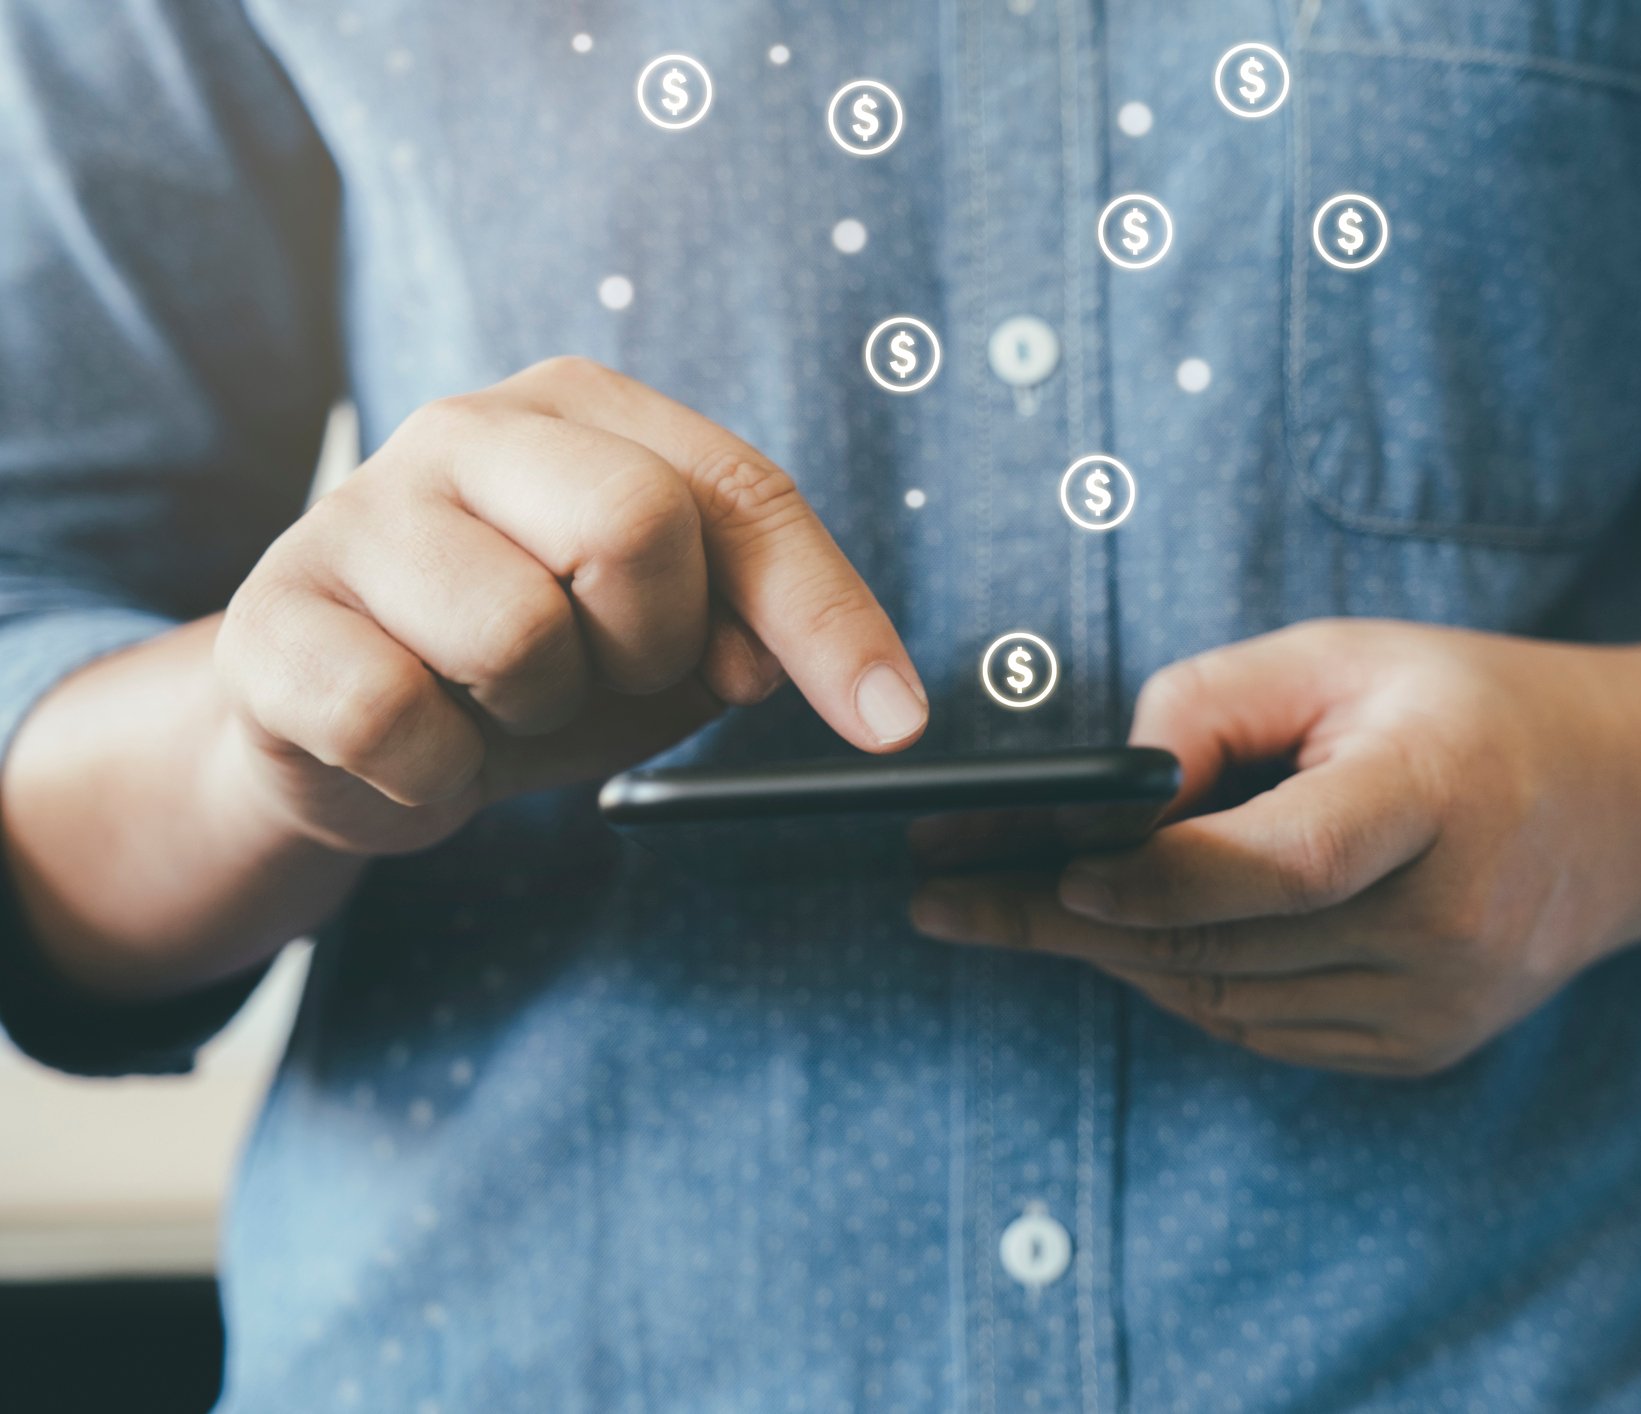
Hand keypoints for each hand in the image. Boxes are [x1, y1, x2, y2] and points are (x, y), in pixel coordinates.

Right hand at [215, 357, 926, 854]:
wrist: (335, 725)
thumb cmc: (522, 663)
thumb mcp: (661, 639)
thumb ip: (743, 626)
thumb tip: (789, 669)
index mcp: (582, 409)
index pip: (742, 494)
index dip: (827, 616)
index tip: (893, 721)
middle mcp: (466, 429)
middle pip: (634, 526)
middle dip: (652, 646)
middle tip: (605, 676)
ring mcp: (356, 515)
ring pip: (518, 635)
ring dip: (537, 715)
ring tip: (494, 703)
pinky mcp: (273, 621)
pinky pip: (401, 723)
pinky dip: (438, 773)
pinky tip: (419, 746)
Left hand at [908, 620, 1640, 1076]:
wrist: (1625, 809)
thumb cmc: (1465, 707)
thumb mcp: (1341, 655)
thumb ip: (1212, 706)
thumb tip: (1102, 793)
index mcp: (1442, 793)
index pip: (1282, 863)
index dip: (1155, 877)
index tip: (1047, 868)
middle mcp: (1451, 920)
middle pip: (1224, 943)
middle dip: (1064, 925)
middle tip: (944, 899)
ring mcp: (1441, 1004)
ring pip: (1223, 1001)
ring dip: (1106, 957)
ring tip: (996, 912)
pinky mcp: (1423, 1048)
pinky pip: (1261, 1029)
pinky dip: (1179, 984)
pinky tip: (1118, 938)